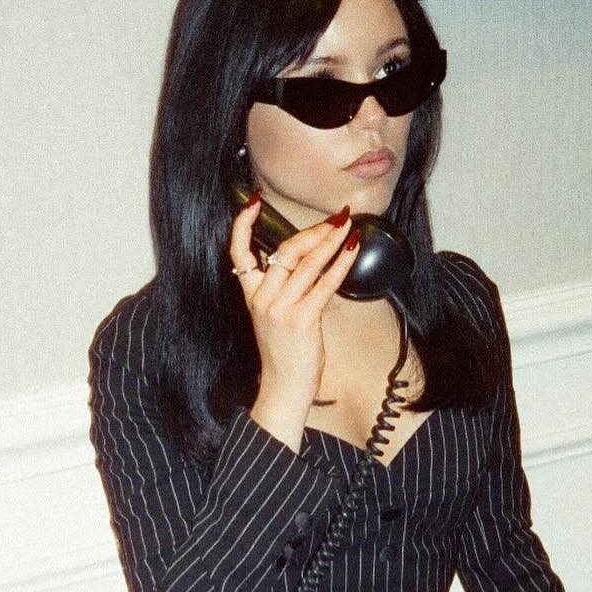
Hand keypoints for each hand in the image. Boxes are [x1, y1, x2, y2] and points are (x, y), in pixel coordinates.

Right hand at [228, 196, 359, 425]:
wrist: (284, 389)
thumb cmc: (286, 355)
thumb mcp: (276, 318)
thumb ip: (287, 289)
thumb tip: (315, 261)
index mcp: (252, 296)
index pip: (238, 252)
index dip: (243, 225)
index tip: (253, 202)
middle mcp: (262, 299)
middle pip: (284, 251)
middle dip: (313, 231)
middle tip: (335, 218)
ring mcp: (280, 309)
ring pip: (305, 263)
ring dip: (330, 241)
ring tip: (347, 226)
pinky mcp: (300, 320)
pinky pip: (323, 284)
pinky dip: (340, 264)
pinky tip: (352, 251)